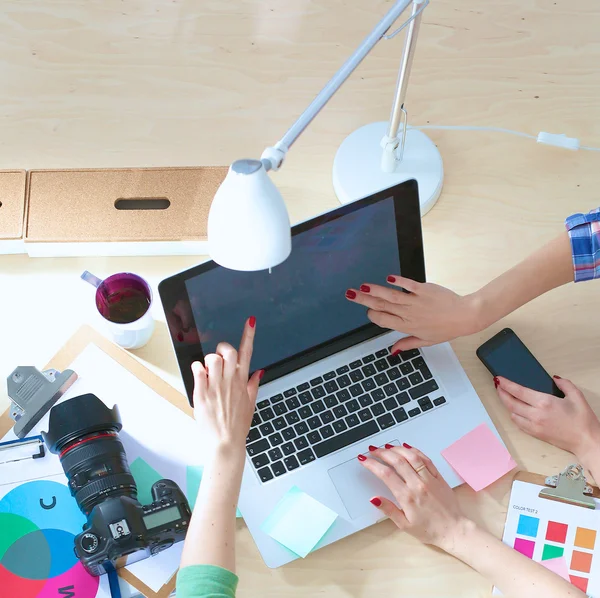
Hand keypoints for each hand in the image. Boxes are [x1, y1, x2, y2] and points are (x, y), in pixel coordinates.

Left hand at [191, 317, 262, 452]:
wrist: (226, 443)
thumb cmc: (238, 425)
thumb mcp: (250, 403)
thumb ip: (253, 384)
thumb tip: (260, 371)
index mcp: (243, 382)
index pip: (247, 353)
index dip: (249, 335)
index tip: (251, 321)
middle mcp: (230, 381)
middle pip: (228, 351)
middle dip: (222, 349)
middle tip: (219, 357)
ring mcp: (215, 387)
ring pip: (212, 358)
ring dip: (209, 360)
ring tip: (208, 370)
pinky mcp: (202, 394)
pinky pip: (198, 371)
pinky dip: (197, 368)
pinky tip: (199, 373)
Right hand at [345, 276, 482, 351]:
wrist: (465, 316)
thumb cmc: (447, 328)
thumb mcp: (426, 341)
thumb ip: (407, 343)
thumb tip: (393, 351)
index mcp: (407, 326)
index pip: (382, 320)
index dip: (372, 315)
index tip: (367, 310)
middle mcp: (408, 314)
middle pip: (381, 306)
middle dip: (364, 300)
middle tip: (350, 294)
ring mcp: (416, 301)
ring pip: (391, 295)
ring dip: (375, 290)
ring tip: (362, 286)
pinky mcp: (424, 289)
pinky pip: (408, 284)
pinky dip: (399, 280)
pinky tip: (388, 277)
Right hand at [359, 444, 468, 549]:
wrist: (455, 530)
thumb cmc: (430, 530)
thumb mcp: (405, 525)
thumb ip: (388, 510)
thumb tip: (374, 498)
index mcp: (408, 497)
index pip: (385, 474)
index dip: (372, 464)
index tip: (364, 459)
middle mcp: (418, 485)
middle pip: (396, 461)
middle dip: (381, 452)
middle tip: (372, 450)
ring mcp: (429, 479)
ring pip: (411, 456)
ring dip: (396, 448)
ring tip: (386, 446)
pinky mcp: (438, 477)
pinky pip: (425, 459)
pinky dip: (414, 451)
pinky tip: (407, 448)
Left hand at [496, 376, 599, 463]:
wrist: (587, 443)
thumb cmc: (584, 420)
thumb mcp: (577, 397)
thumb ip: (565, 384)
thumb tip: (554, 378)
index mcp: (544, 402)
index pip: (518, 391)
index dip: (506, 384)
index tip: (498, 379)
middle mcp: (536, 414)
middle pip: (511, 403)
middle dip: (501, 393)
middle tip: (498, 386)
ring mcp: (534, 426)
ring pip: (512, 414)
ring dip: (507, 404)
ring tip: (505, 396)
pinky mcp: (535, 434)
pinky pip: (519, 424)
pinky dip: (514, 416)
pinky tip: (515, 411)